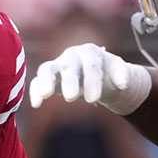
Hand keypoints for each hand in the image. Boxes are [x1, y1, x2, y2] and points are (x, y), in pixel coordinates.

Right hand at [29, 44, 150, 114]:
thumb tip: (123, 84)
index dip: (91, 81)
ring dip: (46, 81)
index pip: (91, 65)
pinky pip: (37, 80)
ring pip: (47, 69)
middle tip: (72, 98)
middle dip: (70, 81)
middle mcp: (72, 56)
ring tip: (46, 95)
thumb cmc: (108, 72)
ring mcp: (58, 65)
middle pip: (69, 66)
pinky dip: (35, 90)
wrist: (97, 74)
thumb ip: (123, 75)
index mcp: (91, 52)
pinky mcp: (48, 77)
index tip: (93, 100)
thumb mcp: (119, 72)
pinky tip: (36, 104)